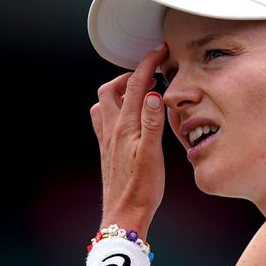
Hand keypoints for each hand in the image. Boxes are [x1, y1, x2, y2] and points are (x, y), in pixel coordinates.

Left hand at [89, 46, 168, 236]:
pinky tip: (127, 117)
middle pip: (111, 89)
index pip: (136, 85)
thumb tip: (154, 94)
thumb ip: (152, 122)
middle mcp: (111, 129)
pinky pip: (104, 119)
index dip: (148, 64)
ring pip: (104, 103)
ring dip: (119, 90)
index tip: (161, 52)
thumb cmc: (141, 188)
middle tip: (150, 72)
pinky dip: (114, 108)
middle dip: (130, 74)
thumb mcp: (152, 155)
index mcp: (125, 126)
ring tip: (138, 90)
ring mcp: (107, 140)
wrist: (124, 214)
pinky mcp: (108, 150)